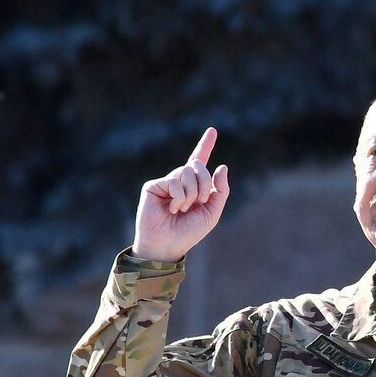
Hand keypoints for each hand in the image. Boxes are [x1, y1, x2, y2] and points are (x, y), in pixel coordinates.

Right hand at [131, 127, 229, 261]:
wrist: (167, 245)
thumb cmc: (188, 232)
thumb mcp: (212, 213)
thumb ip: (220, 191)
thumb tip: (221, 166)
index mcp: (194, 186)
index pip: (200, 161)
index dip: (206, 145)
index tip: (212, 130)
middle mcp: (180, 181)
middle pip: (199, 166)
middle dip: (205, 184)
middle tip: (199, 202)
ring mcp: (166, 182)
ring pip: (187, 172)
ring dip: (191, 193)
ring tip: (181, 209)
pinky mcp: (154, 185)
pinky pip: (175, 181)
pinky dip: (179, 197)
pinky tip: (171, 208)